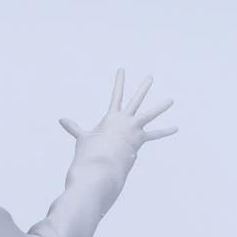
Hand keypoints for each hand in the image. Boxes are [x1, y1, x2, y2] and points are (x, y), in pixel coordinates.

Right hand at [59, 68, 176, 152]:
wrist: (100, 166)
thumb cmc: (90, 152)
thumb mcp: (82, 138)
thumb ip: (74, 128)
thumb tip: (61, 120)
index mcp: (111, 117)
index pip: (116, 94)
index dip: (119, 81)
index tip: (122, 70)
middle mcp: (125, 120)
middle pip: (136, 100)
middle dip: (143, 87)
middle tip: (151, 77)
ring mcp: (134, 130)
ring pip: (150, 115)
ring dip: (161, 107)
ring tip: (171, 100)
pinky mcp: (140, 140)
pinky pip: (154, 135)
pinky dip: (164, 132)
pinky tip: (175, 128)